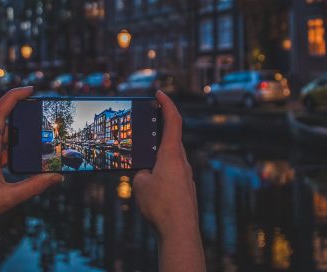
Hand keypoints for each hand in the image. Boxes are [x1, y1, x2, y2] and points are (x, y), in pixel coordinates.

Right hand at [133, 91, 203, 270]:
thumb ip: (142, 172)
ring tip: (142, 159)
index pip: (173, 120)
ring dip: (158, 154)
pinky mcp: (186, 189)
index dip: (166, 103)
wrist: (180, 232)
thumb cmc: (160, 205)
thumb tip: (146, 173)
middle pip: (171, 138)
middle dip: (158, 130)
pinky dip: (162, 170)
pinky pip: (173, 173)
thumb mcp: (140, 184)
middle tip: (146, 124)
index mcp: (171, 153)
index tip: (159, 93)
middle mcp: (182, 161)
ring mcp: (186, 176)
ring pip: (171, 157)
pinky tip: (151, 183)